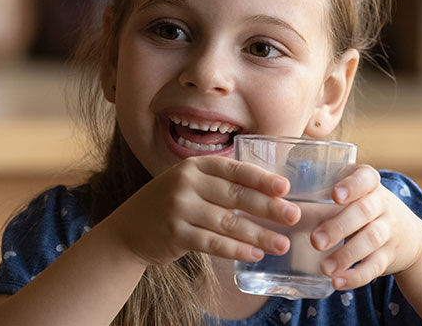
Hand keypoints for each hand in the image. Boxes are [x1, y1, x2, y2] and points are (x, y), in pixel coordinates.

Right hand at [105, 156, 301, 265]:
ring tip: (281, 244)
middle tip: (293, 216)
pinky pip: (213, 243)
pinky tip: (254, 254)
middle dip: (268, 207)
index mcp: (195, 166)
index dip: (261, 178)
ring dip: (258, 235)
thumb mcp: (190, 184)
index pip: (234, 170)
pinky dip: (236, 250)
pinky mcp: (175, 233)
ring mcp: (179, 208)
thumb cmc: (169, 205)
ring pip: (227, 223)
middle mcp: (186, 183)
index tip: (285, 188)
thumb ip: (220, 185)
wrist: (128, 229)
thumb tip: (269, 195)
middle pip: (235, 195)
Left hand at [311, 165, 421, 289]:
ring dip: (346, 255)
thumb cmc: (363, 209)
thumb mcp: (352, 196)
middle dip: (339, 226)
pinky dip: (357, 276)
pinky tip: (338, 281)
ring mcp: (389, 230)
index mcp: (369, 184)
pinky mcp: (390, 256)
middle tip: (315, 241)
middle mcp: (383, 204)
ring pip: (371, 240)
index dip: (352, 186)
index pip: (366, 178)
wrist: (409, 237)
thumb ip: (321, 197)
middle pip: (364, 212)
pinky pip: (376, 266)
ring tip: (324, 267)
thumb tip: (278, 206)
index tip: (334, 196)